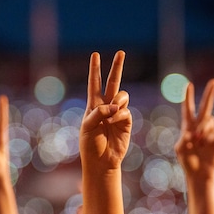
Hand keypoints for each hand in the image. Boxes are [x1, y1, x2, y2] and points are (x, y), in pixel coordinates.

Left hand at [79, 51, 131, 170]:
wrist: (101, 161)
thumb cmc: (90, 144)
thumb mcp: (87, 126)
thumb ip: (99, 112)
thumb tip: (116, 105)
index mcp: (93, 105)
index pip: (94, 83)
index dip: (95, 69)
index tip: (95, 55)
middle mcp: (106, 106)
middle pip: (113, 82)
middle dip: (117, 67)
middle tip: (121, 52)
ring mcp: (117, 113)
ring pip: (122, 96)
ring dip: (117, 101)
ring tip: (111, 111)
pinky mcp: (126, 122)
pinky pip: (125, 111)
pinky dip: (118, 115)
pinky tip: (112, 122)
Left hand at [174, 79, 213, 177]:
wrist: (200, 173)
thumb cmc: (188, 161)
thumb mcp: (180, 150)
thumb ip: (183, 139)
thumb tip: (192, 133)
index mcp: (188, 127)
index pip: (188, 109)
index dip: (188, 97)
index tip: (188, 85)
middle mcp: (200, 127)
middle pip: (206, 107)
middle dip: (210, 94)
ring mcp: (210, 132)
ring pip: (209, 121)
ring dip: (203, 128)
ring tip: (198, 140)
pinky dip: (209, 139)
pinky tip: (206, 147)